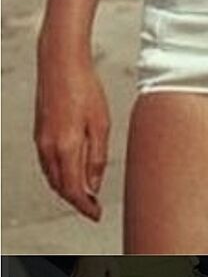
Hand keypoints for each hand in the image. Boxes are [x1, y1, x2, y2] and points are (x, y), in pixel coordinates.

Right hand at [34, 53, 109, 221]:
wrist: (60, 62)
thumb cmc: (85, 87)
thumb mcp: (101, 122)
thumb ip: (97, 156)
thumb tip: (94, 184)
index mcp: (66, 147)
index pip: (73, 190)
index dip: (85, 206)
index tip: (96, 214)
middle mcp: (49, 148)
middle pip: (61, 187)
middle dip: (76, 200)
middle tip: (93, 206)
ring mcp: (41, 141)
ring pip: (52, 177)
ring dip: (67, 188)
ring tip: (85, 192)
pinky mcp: (39, 133)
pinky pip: (47, 164)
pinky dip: (59, 174)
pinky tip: (70, 170)